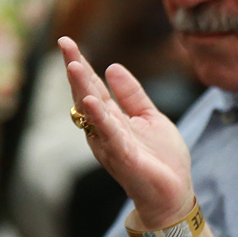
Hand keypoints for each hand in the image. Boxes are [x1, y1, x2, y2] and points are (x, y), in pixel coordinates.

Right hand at [60, 36, 194, 228]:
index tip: (66, 41)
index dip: (81, 64)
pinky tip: (90, 101)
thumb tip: (112, 66)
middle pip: (86, 94)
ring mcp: (111, 144)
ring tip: (73, 65)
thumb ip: (132, 95)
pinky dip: (99, 118)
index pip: (93, 86)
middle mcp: (104, 130)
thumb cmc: (161, 159)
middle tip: (64, 44)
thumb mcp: (150, 117)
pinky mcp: (123, 157)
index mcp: (112, 119)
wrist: (173, 195)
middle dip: (75, 69)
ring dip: (82, 88)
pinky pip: (108, 135)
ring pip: (92, 112)